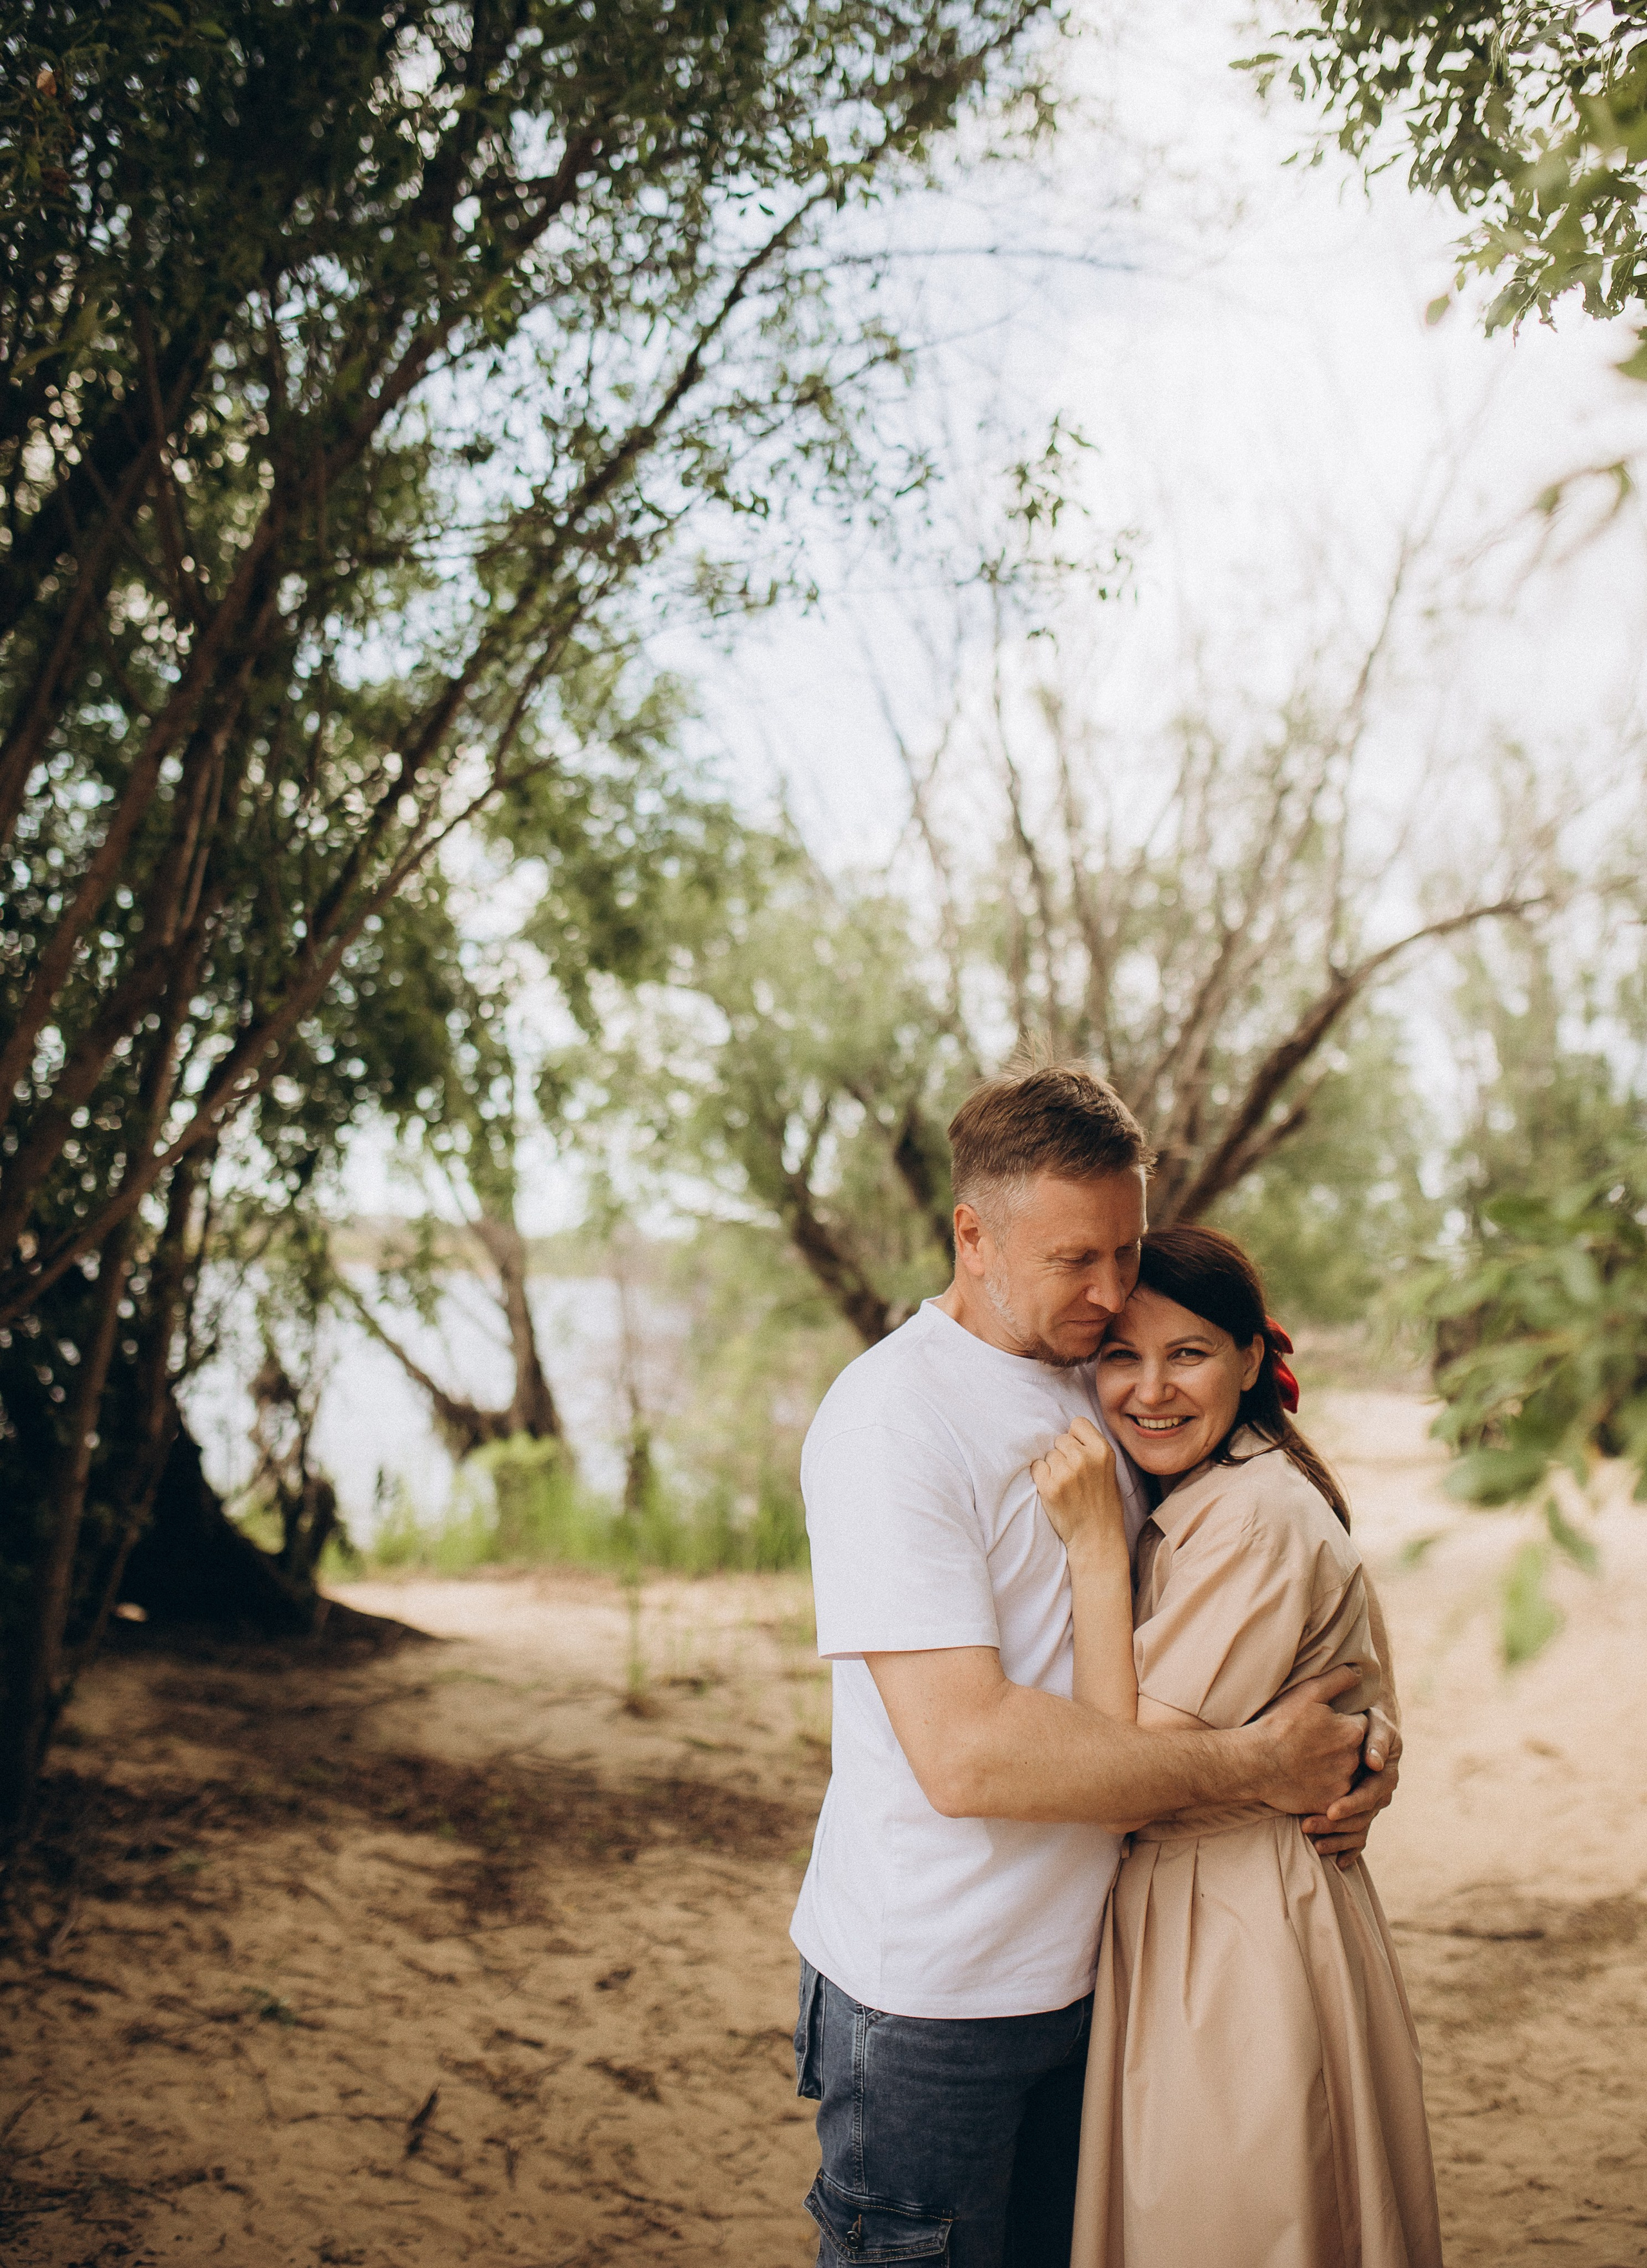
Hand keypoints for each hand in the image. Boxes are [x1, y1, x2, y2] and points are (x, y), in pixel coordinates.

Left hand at [1030, 1419, 1126, 1557]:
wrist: (1096, 1538)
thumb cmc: (1102, 1504)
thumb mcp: (1109, 1470)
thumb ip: (1091, 1450)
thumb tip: (1068, 1434)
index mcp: (1103, 1451)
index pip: (1077, 1423)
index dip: (1075, 1437)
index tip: (1078, 1452)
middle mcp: (1084, 1459)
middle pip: (1060, 1439)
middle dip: (1063, 1454)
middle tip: (1072, 1475)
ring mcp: (1066, 1472)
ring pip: (1048, 1455)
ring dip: (1052, 1467)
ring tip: (1066, 1486)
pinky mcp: (1050, 1487)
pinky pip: (1037, 1468)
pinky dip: (1041, 1477)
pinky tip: (1055, 1490)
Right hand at [1254, 1666, 1366, 1817]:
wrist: (1255, 1763)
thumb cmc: (1280, 1724)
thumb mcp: (1308, 1692)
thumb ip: (1338, 1679)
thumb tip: (1358, 1672)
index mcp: (1352, 1731)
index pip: (1361, 1724)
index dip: (1344, 1723)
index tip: (1326, 1726)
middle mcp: (1354, 1759)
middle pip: (1358, 1751)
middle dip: (1343, 1747)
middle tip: (1317, 1745)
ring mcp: (1342, 1784)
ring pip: (1349, 1775)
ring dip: (1338, 1769)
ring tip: (1312, 1763)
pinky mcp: (1330, 1804)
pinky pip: (1337, 1797)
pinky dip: (1327, 1790)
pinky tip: (1309, 1781)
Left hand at [1302, 1713, 1402, 1870]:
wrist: (1363, 1725)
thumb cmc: (1367, 1720)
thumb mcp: (1376, 1722)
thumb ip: (1376, 1739)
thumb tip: (1375, 1764)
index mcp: (1386, 1774)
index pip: (1370, 1794)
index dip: (1352, 1804)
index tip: (1331, 1810)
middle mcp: (1380, 1794)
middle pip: (1361, 1818)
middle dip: (1335, 1826)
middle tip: (1307, 1826)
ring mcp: (1370, 1805)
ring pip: (1358, 1831)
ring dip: (1337, 1840)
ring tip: (1315, 1846)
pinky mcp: (1360, 1812)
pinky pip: (1358, 1838)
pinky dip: (1349, 1851)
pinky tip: (1337, 1862)